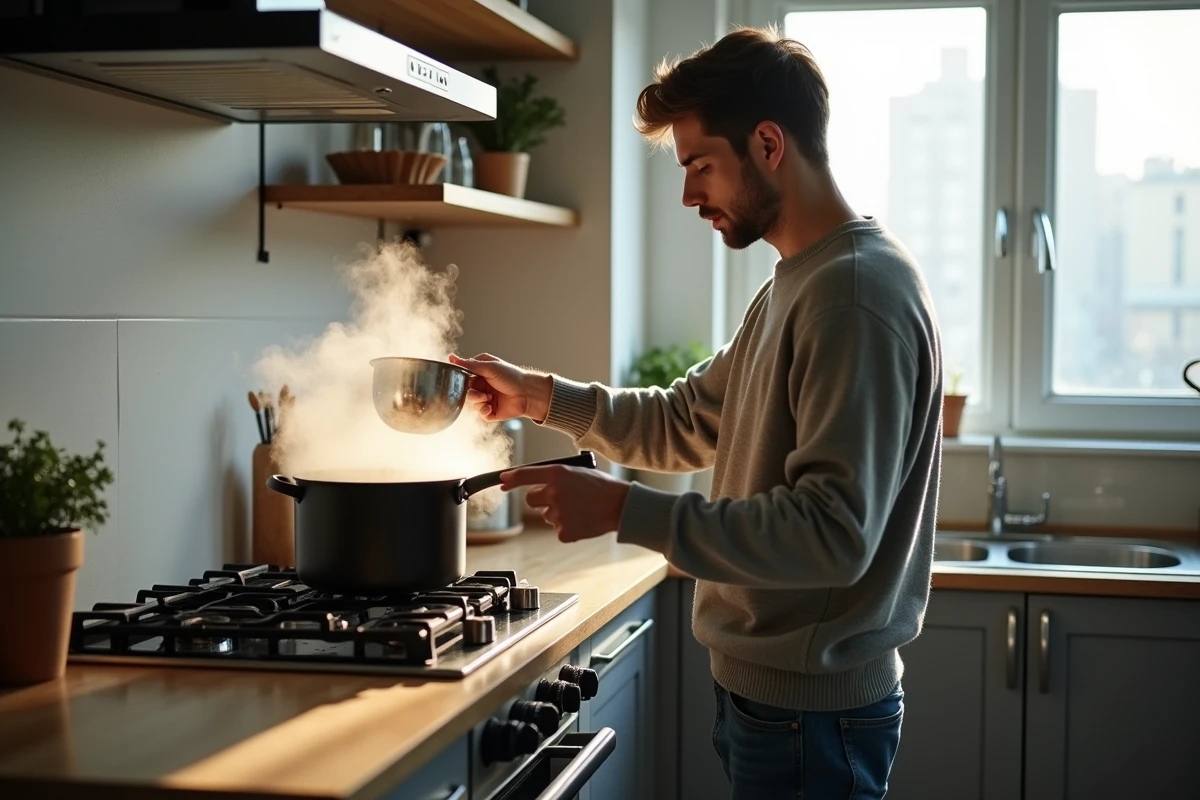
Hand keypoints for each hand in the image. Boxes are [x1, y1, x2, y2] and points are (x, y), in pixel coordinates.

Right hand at [449, 353, 553, 423]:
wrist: (528, 393)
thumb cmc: (512, 376)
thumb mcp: (489, 367)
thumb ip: (469, 364)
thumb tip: (451, 357)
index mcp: (481, 374)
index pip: (464, 378)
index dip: (461, 382)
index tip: (461, 383)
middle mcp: (483, 386)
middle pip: (466, 392)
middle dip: (471, 394)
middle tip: (481, 394)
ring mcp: (487, 399)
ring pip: (471, 404)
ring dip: (478, 402)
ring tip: (488, 399)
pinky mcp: (492, 412)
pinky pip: (480, 414)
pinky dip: (483, 412)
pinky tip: (490, 408)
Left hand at [499, 464, 631, 542]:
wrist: (621, 506)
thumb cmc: (603, 487)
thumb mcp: (579, 472)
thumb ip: (557, 477)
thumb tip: (538, 483)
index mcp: (558, 473)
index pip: (525, 474)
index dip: (510, 478)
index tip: (502, 481)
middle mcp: (554, 492)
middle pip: (531, 499)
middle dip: (540, 499)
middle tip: (559, 499)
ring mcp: (557, 514)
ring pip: (547, 515)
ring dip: (558, 513)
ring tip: (580, 509)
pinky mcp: (563, 532)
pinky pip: (558, 530)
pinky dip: (568, 528)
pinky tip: (583, 521)